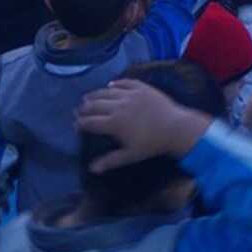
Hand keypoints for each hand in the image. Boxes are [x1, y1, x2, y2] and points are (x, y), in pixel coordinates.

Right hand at [76, 80, 211, 173]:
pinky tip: (111, 84)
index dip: (81, 123)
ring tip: (88, 97)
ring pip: (107, 92)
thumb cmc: (152, 144)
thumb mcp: (130, 155)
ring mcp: (130, 94)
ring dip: (96, 94)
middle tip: (79, 110)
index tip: (75, 124)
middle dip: (85, 108)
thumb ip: (110, 161)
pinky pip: (125, 82)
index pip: (91, 122)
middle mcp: (118, 106)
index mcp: (114, 123)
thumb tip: (92, 169)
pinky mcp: (142, 87)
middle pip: (95, 105)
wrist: (175, 127)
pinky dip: (116, 83)